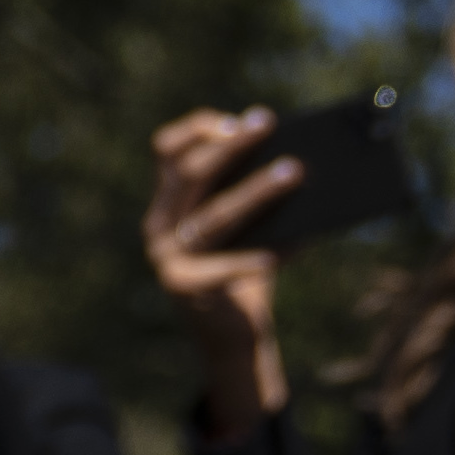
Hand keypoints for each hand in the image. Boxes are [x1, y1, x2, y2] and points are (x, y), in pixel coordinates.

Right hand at [144, 107, 299, 439]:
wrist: (229, 334)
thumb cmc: (242, 270)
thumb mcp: (245, 227)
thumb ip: (251, 197)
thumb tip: (296, 159)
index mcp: (168, 201)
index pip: (167, 151)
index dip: (198, 129)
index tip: (240, 120)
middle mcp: (158, 223)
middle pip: (190, 173)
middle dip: (231, 146)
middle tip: (268, 124)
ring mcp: (166, 255)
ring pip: (213, 215)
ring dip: (255, 189)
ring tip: (294, 171)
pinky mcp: (183, 286)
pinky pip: (223, 267)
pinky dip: (253, 257)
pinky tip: (286, 248)